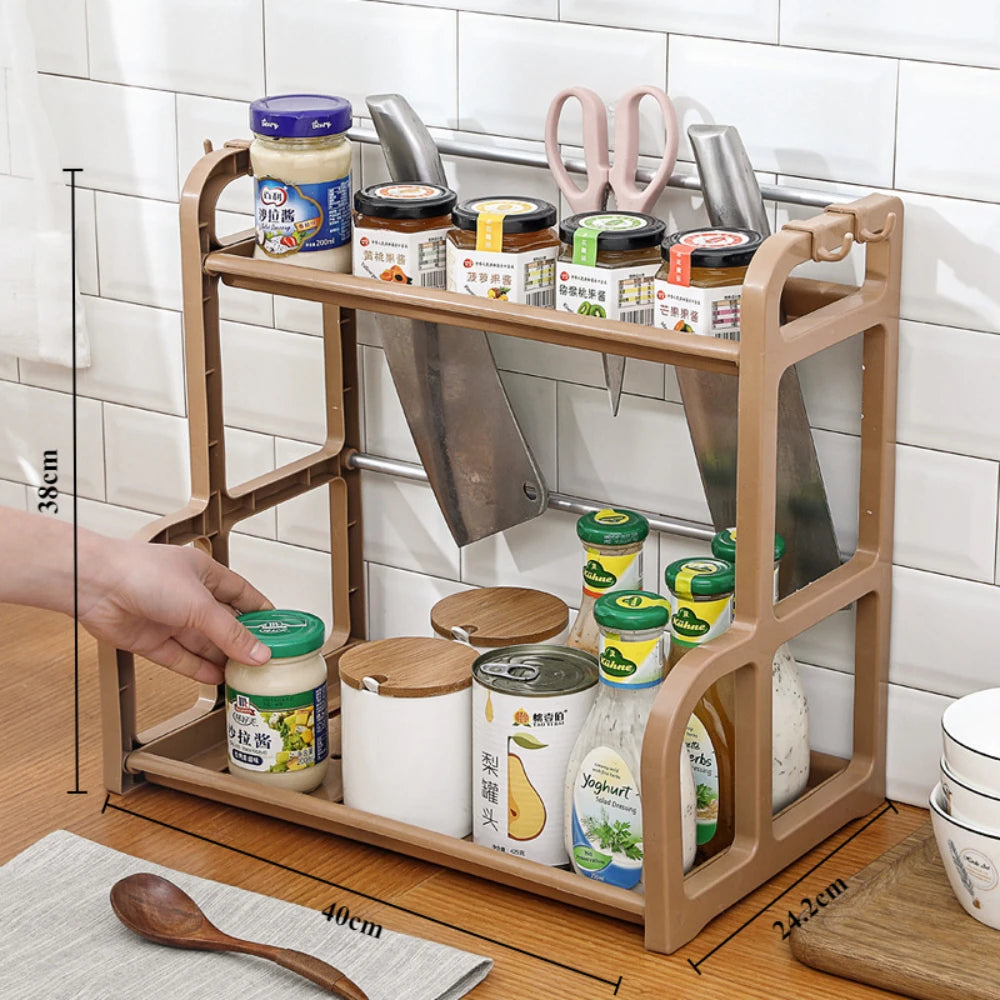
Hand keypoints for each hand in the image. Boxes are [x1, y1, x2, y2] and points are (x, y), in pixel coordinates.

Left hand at [78, 537, 272, 683]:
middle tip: (266, 661)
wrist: (95, 586)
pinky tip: (217, 679)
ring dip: (224, 660)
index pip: (242, 594)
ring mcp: (170, 620)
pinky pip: (182, 659)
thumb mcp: (199, 604)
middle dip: (243, 642)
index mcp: (205, 574)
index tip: (279, 628)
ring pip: (204, 644)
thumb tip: (258, 652)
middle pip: (224, 623)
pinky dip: (200, 669)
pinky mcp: (152, 641)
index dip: (261, 611)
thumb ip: (230, 633)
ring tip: (246, 676)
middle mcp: (188, 597)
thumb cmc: (141, 573)